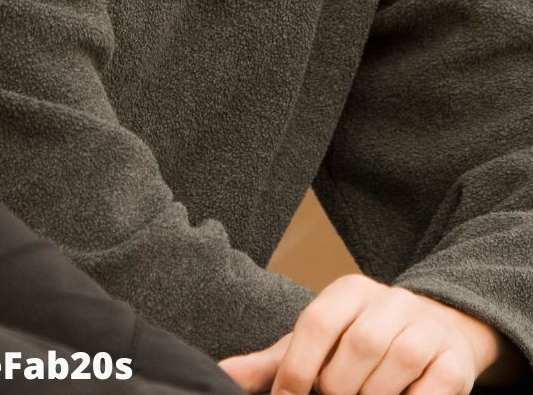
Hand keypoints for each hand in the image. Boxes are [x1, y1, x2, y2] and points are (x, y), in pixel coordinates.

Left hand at [220, 275, 508, 394]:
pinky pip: (429, 392)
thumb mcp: (319, 345)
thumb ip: (273, 363)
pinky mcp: (454, 364)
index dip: (298, 368)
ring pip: (393, 369)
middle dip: (337, 389)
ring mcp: (424, 330)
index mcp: (350, 291)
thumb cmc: (363, 344)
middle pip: (357, 348)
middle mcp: (390, 302)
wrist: (437, 332)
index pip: (317, 323)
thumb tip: (221, 376)